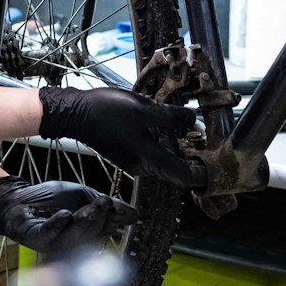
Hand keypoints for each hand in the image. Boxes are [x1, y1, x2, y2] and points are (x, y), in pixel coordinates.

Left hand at [0, 176, 137, 255]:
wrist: (18, 199)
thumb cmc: (48, 200)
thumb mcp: (80, 195)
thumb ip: (102, 202)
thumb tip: (134, 213)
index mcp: (86, 234)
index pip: (105, 230)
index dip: (114, 221)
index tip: (123, 210)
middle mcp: (73, 243)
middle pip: (91, 236)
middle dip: (99, 219)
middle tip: (106, 203)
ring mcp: (55, 243)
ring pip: (73, 238)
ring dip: (83, 222)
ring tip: (89, 208)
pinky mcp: (36, 239)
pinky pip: (49, 234)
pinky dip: (58, 224)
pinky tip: (65, 214)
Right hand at [38, 86, 197, 186]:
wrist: (74, 113)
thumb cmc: (106, 111)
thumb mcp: (142, 109)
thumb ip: (170, 117)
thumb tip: (193, 120)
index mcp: (149, 160)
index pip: (185, 176)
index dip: (201, 169)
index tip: (211, 155)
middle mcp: (142, 167)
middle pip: (174, 164)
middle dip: (183, 145)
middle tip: (184, 122)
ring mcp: (133, 161)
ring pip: (161, 155)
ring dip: (167, 137)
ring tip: (164, 114)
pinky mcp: (125, 153)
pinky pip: (149, 150)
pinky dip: (154, 136)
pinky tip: (149, 117)